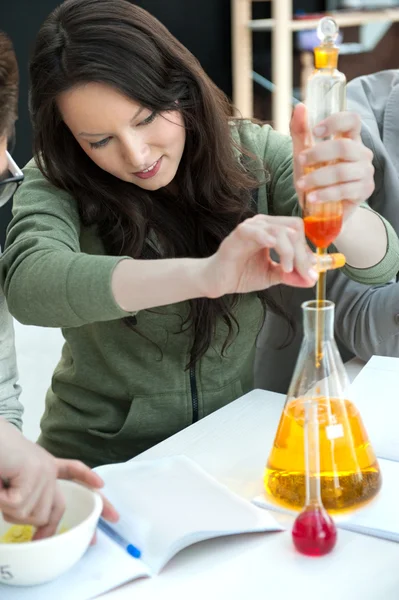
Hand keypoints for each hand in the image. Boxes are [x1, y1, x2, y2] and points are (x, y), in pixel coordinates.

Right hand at [0, 419, 118, 539]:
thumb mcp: (14, 484)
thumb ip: (28, 498)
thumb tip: (40, 526)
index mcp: (45, 467)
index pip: (72, 472)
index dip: (87, 480)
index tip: (101, 485)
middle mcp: (48, 468)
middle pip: (48, 513)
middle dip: (34, 527)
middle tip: (17, 517)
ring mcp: (43, 470)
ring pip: (31, 514)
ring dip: (9, 510)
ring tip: (1, 487)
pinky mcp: (33, 471)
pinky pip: (17, 504)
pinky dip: (1, 500)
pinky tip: (0, 483)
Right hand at [205, 214, 318, 297]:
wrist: (218, 282)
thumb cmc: (241, 274)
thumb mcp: (272, 275)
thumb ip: (291, 275)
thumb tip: (311, 280)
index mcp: (272, 230)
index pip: (297, 231)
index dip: (307, 251)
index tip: (310, 272)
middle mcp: (263, 224)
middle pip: (293, 228)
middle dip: (302, 253)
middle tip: (303, 273)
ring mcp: (251, 228)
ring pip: (279, 231)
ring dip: (288, 251)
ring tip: (287, 269)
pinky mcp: (238, 235)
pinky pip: (255, 231)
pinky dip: (266, 238)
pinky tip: (272, 247)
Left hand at [291, 103, 374, 221]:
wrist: (320, 207)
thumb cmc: (314, 176)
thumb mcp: (303, 152)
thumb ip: (300, 131)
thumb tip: (300, 107)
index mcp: (350, 138)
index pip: (352, 120)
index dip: (335, 122)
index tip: (314, 131)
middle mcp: (361, 153)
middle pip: (344, 147)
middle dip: (317, 153)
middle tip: (300, 161)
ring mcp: (365, 172)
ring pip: (342, 171)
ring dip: (317, 177)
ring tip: (300, 184)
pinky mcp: (364, 191)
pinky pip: (344, 190)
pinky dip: (325, 194)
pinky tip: (311, 197)